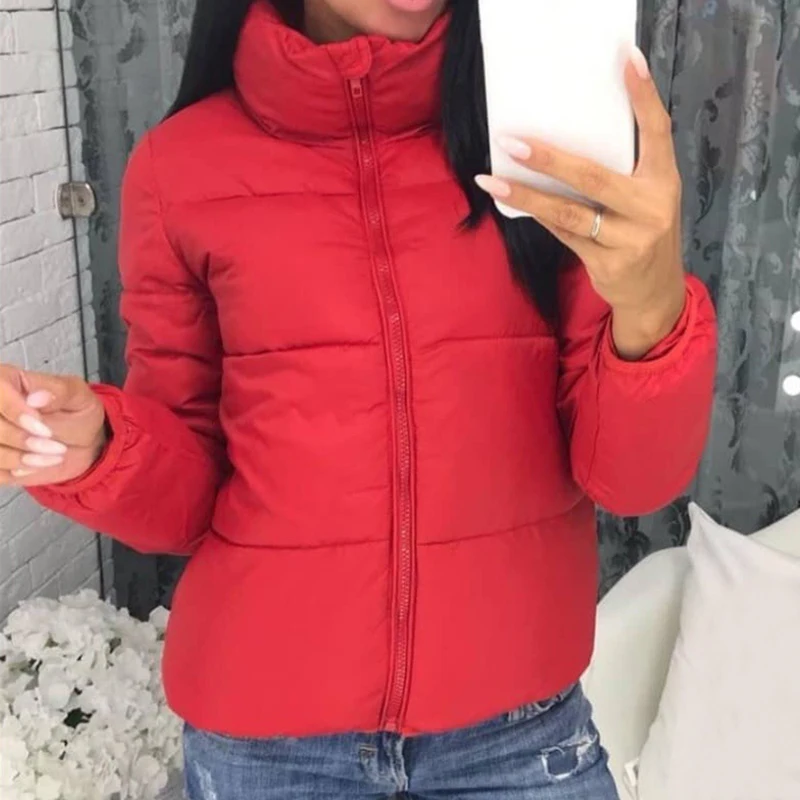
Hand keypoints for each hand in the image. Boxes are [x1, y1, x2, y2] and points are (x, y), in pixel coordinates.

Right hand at [0, 364, 106, 487]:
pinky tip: (37, 465)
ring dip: (21, 458)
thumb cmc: (77, 414)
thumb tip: (35, 397)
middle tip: (56, 446)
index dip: (15, 411)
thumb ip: (60, 392)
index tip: (43, 428)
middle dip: (21, 439)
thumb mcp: (79, 397)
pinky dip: (16, 470)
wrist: (82, 445)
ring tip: (53, 456)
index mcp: (8, 380)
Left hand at [475, 47, 686, 359]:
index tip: (626, 60)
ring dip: (527, 196)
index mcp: (664, 181)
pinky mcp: (607, 264)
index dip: (643, 96)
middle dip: (549, 159)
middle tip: (511, 142)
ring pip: (569, 212)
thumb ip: (621, 174)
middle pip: (593, 177)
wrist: (655, 294)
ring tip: (492, 181)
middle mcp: (651, 208)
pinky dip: (540, 217)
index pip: (657, 130)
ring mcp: (630, 239)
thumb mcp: (645, 199)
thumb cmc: (643, 234)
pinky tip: (516, 203)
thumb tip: (558, 147)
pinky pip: (564, 235)